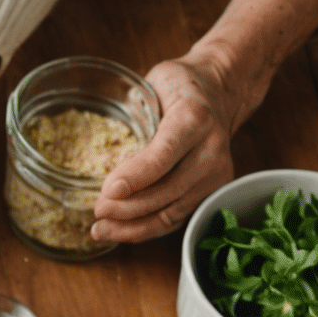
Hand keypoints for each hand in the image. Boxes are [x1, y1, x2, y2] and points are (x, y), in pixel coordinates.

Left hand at [89, 55, 244, 242]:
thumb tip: (97, 145)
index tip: (105, 191)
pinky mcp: (215, 188)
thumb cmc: (180, 87)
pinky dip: (148, 229)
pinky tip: (122, 232)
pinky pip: (178, 216)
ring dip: (133, 227)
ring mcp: (217, 172)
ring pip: (172, 211)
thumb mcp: (154, 85)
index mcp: (193, 118)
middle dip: (127, 208)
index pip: (163, 155)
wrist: (222, 90)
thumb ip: (133, 114)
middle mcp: (211, 148)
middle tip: (95, 212)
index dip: (134, 177)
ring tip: (101, 230)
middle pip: (166, 190)